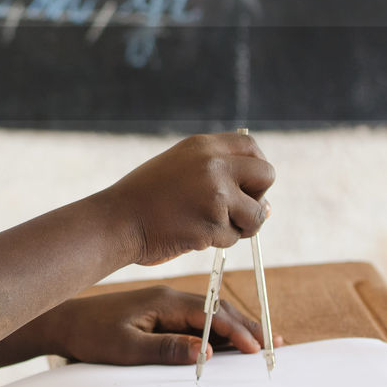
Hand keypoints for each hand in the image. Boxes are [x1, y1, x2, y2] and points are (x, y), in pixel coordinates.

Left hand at [43, 286, 282, 365]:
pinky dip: (217, 329)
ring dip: (235, 328)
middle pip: (217, 311)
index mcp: (163, 302)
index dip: (236, 333)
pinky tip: (229, 339)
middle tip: (276, 344)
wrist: (64, 323)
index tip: (258, 349)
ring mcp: (164, 304)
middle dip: (246, 327)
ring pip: (209, 315)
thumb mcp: (126, 348)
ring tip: (263, 341)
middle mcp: (167, 298)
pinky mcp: (158, 313)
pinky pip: (196, 320)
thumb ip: (165, 350)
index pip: (210, 316)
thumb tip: (207, 353)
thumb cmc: (91, 335)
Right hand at [102, 133, 274, 265]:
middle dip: (257, 196)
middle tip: (235, 209)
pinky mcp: (213, 223)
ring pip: (257, 213)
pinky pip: (233, 237)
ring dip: (241, 225)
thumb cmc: (145, 198)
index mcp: (202, 146)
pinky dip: (217, 241)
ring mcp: (216, 194)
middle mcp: (213, 164)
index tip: (244, 185)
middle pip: (266, 175)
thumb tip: (268, 207)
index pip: (251, 148)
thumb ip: (219, 175)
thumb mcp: (179, 167)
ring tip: (209, 225)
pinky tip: (190, 233)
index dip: (253, 168)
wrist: (117, 220)